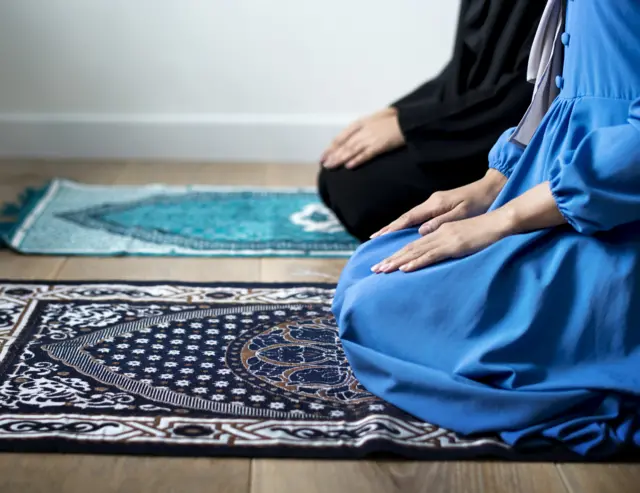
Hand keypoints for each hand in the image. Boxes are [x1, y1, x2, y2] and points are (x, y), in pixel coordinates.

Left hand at [321, 108, 404, 168]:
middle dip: (333, 155)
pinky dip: (357, 160)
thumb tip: (352, 139)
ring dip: (340, 158)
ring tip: (331, 166)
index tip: (323, 156)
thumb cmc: (393, 120)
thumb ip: (362, 128)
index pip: (341, 137)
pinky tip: (349, 166)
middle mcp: (363, 130)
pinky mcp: (380, 145)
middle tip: (324, 165)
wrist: (409, 120)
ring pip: (352, 150)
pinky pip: (366, 154)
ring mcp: (371, 138)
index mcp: (360, 123)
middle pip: (344, 145)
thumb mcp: (374, 119)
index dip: (331, 147)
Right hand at [371, 170, 506, 237]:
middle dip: (388, 229)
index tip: (378, 237)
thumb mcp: (462, 214)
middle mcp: (431, 203)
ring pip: (409, 218)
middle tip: (372, 239)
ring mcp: (434, 204)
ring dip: (394, 228)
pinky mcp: (438, 206)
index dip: (392, 229)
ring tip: (381, 237)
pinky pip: (417, 218)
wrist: (490, 188)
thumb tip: (420, 232)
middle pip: (404, 218)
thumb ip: (441, 223)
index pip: (408, 219)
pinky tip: (400, 231)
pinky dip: (405, 225)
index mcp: (435, 205)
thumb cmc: (479, 202)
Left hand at [371, 211, 509, 273]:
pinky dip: (415, 262)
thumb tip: (435, 254)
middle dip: (390, 259)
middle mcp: (437, 233)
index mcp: (438, 231)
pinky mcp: (453, 245)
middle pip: (409, 248)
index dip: (397, 254)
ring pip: (415, 252)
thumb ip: (447, 243)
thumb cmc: (484, 231)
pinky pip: (430, 255)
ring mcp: (444, 238)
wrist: (500, 222)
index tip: (384, 263)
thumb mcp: (462, 237)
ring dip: (397, 262)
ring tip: (382, 270)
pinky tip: (404, 268)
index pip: (413, 245)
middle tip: (374, 269)